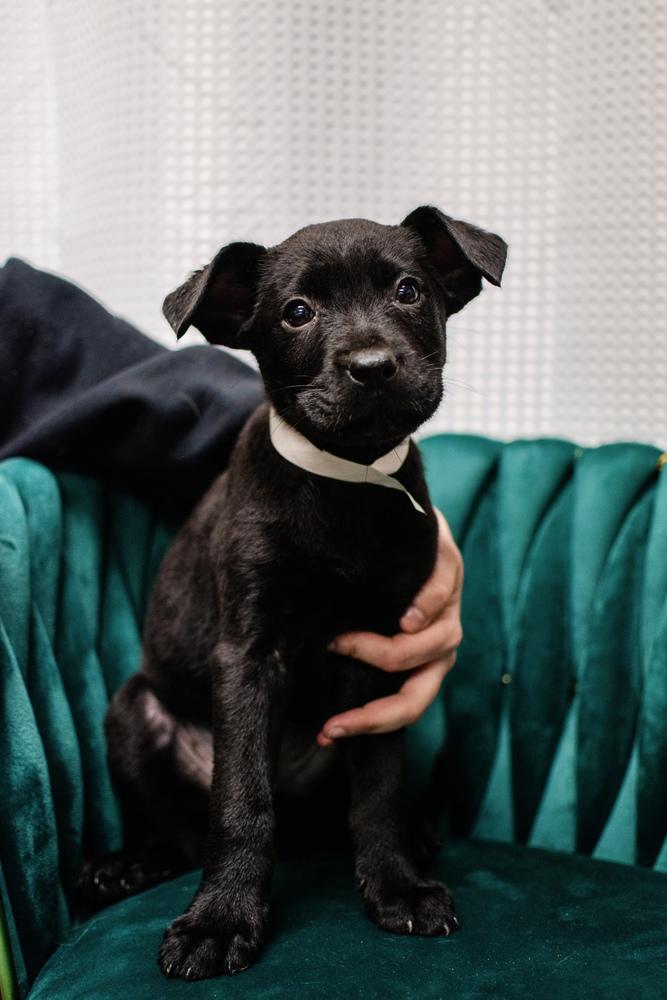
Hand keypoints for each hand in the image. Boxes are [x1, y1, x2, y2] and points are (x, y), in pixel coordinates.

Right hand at [317, 508, 462, 745]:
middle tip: (334, 722)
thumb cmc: (361, 576)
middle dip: (375, 715)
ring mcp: (448, 609)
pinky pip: (442, 597)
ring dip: (384, 653)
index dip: (366, 726)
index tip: (326, 733)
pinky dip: (424, 610)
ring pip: (434, 648)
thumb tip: (291, 674)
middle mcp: (439, 643)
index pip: (403, 707)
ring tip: (342, 643)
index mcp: (421, 660)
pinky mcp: (450, 569)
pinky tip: (402, 617)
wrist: (388, 513)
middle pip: (419, 697)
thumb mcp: (348, 619)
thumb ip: (336, 646)